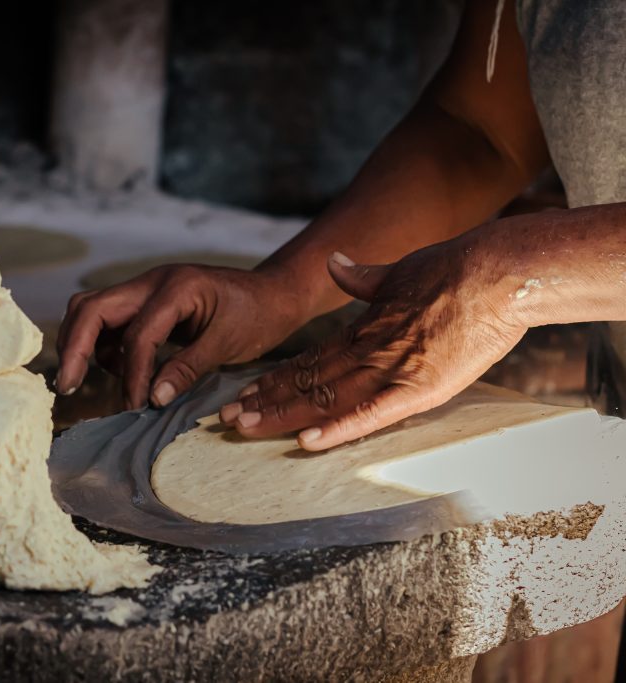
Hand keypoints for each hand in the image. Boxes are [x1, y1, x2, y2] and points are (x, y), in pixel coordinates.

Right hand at [56, 265, 301, 408]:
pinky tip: (122, 372)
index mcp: (175, 287)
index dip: (132, 374)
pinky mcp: (143, 304)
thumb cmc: (258, 316)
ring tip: (87, 380)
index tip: (135, 407)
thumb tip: (151, 400)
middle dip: (74, 347)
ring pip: (91, 310)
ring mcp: (143, 290)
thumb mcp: (227, 344)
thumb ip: (187, 369)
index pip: (137, 333)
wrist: (273, 294)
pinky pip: (107, 322)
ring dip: (83, 345)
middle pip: (91, 307)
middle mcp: (151, 282)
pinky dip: (102, 347)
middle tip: (67, 386)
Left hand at [220, 243, 526, 449]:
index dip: (275, 378)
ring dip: (284, 414)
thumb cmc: (456, 270)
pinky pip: (371, 413)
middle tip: (226, 418)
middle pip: (307, 381)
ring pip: (326, 397)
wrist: (499, 272)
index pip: (309, 360)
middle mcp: (369, 351)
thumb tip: (334, 264)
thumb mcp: (399, 270)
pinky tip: (307, 443)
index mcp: (364, 328)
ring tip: (246, 428)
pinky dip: (339, 429)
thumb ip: (363, 278)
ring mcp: (392, 371)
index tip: (245, 392)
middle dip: (265, 401)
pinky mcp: (420, 389)